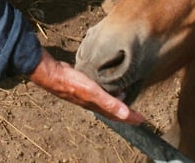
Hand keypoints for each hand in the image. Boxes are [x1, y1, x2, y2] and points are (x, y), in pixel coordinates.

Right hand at [27, 49, 144, 124]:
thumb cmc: (71, 83)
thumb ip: (109, 102)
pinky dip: (106, 92)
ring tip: (124, 97)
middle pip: (112, 110)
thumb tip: (126, 113)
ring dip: (115, 102)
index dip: (130, 118)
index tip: (142, 120)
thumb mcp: (92, 92)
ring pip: (105, 102)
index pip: (117, 115)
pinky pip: (98, 93)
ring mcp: (87, 95)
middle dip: (124, 112)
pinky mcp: (83, 85)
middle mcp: (93, 103)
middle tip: (136, 113)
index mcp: (97, 106)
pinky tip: (107, 84)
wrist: (52, 75)